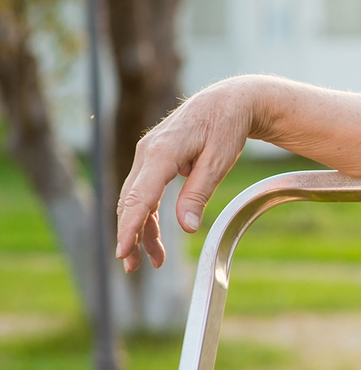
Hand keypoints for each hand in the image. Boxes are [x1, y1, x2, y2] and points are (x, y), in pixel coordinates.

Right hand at [116, 80, 253, 271]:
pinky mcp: (155, 160)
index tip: (123, 251)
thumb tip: (185, 226)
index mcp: (162, 152)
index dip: (130, 226)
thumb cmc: (226, 127)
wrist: (228, 101)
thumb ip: (199, 193)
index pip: (139, 196)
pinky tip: (157, 238)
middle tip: (133, 267)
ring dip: (141, 230)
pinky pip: (145, 192)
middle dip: (130, 236)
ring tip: (152, 261)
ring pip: (136, 199)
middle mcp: (148, 153)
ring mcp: (148, 155)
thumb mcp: (219, 161)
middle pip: (130, 201)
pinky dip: (148, 216)